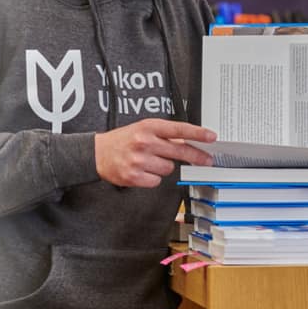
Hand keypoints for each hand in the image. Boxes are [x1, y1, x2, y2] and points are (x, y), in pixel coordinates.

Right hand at [94, 119, 216, 188]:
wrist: (96, 153)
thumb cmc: (121, 141)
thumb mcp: (141, 129)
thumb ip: (163, 134)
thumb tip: (187, 142)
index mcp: (147, 127)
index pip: (178, 129)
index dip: (197, 133)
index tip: (211, 137)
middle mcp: (143, 142)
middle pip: (179, 150)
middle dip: (196, 156)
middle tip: (206, 159)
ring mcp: (139, 160)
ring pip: (169, 168)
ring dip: (163, 167)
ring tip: (149, 162)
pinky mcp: (134, 176)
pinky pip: (157, 181)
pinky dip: (152, 178)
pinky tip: (142, 171)